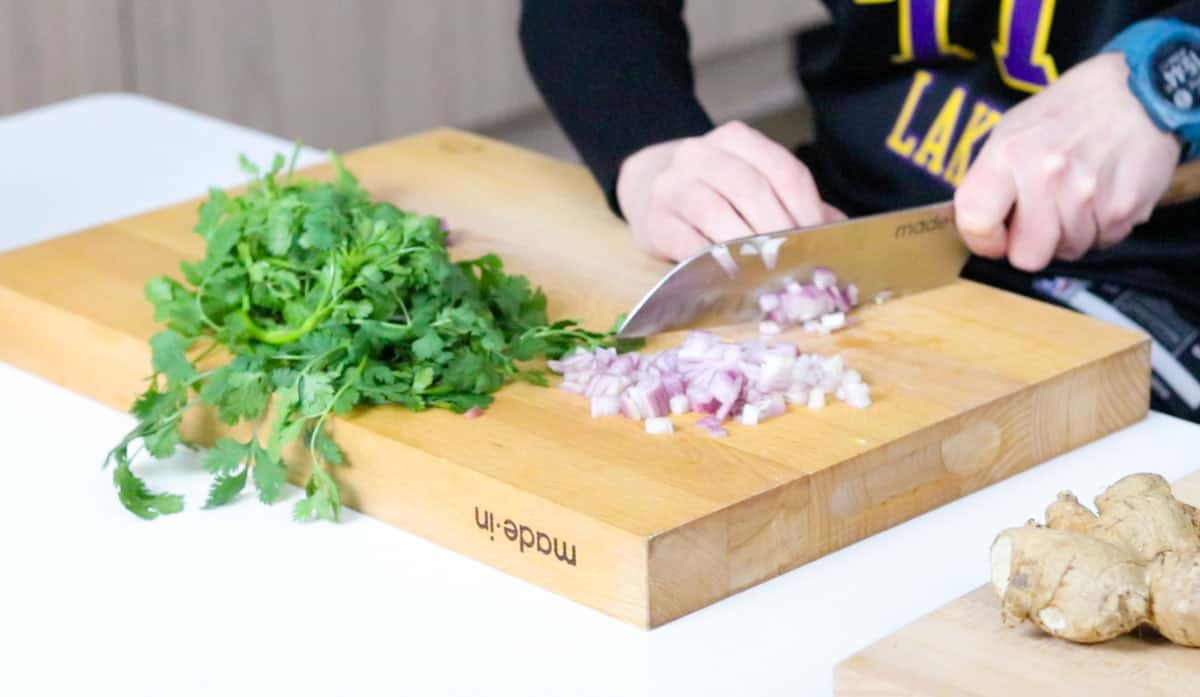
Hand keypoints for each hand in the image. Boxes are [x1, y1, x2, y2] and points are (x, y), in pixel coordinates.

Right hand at [616, 121, 844, 260]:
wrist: (648, 187)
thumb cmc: (715, 193)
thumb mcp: (753, 183)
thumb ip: (794, 204)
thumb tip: (842, 234)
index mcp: (735, 139)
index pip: (782, 170)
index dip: (805, 208)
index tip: (819, 240)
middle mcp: (699, 153)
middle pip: (750, 188)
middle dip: (778, 230)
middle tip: (796, 262)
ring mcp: (671, 185)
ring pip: (714, 212)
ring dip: (746, 246)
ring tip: (767, 270)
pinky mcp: (653, 220)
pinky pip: (687, 243)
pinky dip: (713, 262)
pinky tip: (731, 275)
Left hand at [955, 52, 1181, 271]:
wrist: (1139, 89)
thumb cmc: (1068, 111)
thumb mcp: (1013, 130)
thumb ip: (993, 180)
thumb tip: (981, 227)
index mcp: (1008, 154)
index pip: (976, 222)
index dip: (983, 241)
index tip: (996, 238)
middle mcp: (1045, 175)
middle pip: (1027, 257)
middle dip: (1032, 245)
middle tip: (1042, 220)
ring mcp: (1087, 194)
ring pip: (1068, 251)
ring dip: (1070, 233)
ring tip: (1079, 196)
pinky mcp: (1124, 208)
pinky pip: (1103, 242)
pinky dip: (1102, 226)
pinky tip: (1104, 194)